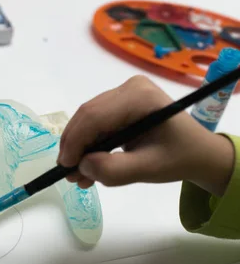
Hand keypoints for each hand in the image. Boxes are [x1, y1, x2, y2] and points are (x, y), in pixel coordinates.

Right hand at [58, 75, 234, 196]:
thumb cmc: (178, 158)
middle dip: (74, 146)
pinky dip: (87, 144)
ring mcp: (122, 93)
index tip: (66, 168)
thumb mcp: (149, 169)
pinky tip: (87, 164)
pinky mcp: (118, 103)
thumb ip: (115, 170)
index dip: (76, 142)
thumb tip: (82, 166)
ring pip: (86, 120)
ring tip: (78, 175)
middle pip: (87, 116)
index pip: (95, 116)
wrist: (196, 152)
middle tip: (69, 175)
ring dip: (78, 148)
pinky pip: (93, 122)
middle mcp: (129, 88)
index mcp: (140, 97)